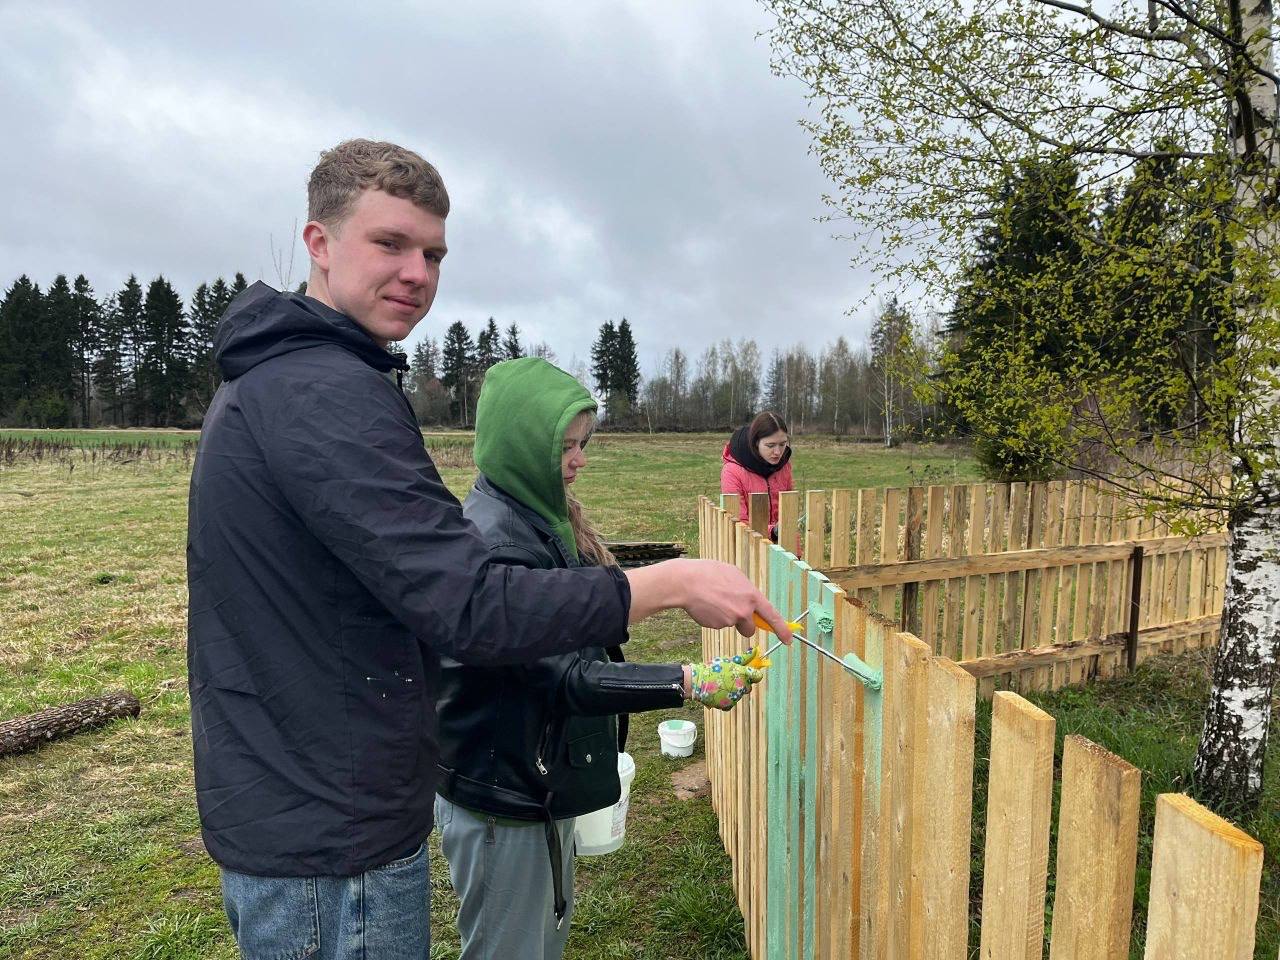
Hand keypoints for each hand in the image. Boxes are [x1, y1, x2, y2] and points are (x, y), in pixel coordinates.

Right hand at [626, 559, 793, 641]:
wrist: (686, 582)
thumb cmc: (709, 573)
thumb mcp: (733, 575)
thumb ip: (745, 590)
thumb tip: (750, 600)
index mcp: (751, 596)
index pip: (772, 616)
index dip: (782, 629)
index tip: (789, 639)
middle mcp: (743, 610)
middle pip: (750, 629)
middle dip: (744, 626)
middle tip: (732, 613)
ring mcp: (730, 620)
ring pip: (732, 625)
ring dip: (726, 618)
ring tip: (713, 601)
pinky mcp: (717, 626)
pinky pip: (719, 624)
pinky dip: (714, 617)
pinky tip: (706, 605)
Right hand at [687, 653, 764, 710]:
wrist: (697, 682)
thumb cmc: (713, 668)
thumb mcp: (729, 661)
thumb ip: (744, 658)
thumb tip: (754, 650)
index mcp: (743, 674)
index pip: (758, 676)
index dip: (754, 674)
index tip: (748, 673)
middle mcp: (741, 686)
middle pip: (749, 686)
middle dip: (742, 683)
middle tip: (730, 678)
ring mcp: (735, 697)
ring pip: (739, 694)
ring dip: (734, 690)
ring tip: (721, 685)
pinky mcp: (729, 705)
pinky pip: (732, 702)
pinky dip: (727, 699)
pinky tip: (719, 692)